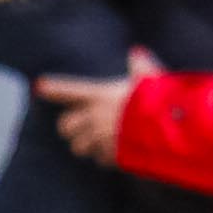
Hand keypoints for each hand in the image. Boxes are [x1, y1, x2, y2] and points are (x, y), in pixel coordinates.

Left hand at [34, 59, 149, 161]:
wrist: (171, 130)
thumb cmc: (160, 100)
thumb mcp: (151, 79)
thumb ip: (141, 67)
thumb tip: (137, 52)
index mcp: (100, 95)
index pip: (69, 90)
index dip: (54, 88)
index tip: (40, 86)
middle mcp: (95, 117)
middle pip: (65, 126)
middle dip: (71, 128)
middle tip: (79, 128)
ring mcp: (101, 138)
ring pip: (78, 147)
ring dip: (86, 146)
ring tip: (99, 142)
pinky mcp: (111, 156)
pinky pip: (99, 159)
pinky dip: (104, 157)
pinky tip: (116, 153)